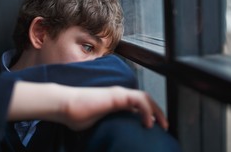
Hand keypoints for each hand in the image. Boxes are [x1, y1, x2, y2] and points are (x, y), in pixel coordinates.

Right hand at [8, 82, 167, 130]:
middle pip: (145, 99)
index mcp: (116, 101)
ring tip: (162, 124)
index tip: (153, 126)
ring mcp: (118, 94)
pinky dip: (148, 110)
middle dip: (157, 111)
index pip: (137, 104)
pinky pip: (139, 100)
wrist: (66, 105)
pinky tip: (148, 123)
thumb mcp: (98, 122)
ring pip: (145, 97)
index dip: (148, 113)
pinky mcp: (117, 96)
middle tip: (164, 125)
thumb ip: (109, 124)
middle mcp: (119, 95)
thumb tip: (113, 135)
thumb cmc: (78, 115)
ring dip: (156, 110)